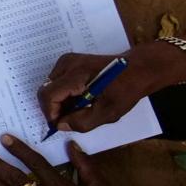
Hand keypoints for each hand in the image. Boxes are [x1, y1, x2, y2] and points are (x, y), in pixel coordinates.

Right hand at [37, 43, 174, 132]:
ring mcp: (68, 60)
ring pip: (50, 87)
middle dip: (55, 108)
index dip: (51, 114)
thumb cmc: (127, 89)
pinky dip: (63, 94)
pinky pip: (56, 82)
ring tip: (79, 108)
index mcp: (77, 74)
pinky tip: (79, 98)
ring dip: (59, 102)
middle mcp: (68, 64)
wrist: (138, 69)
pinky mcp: (70, 61)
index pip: (48, 95)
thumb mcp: (108, 112)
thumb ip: (82, 122)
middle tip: (72, 118)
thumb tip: (60, 125)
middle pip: (46, 91)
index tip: (62, 124)